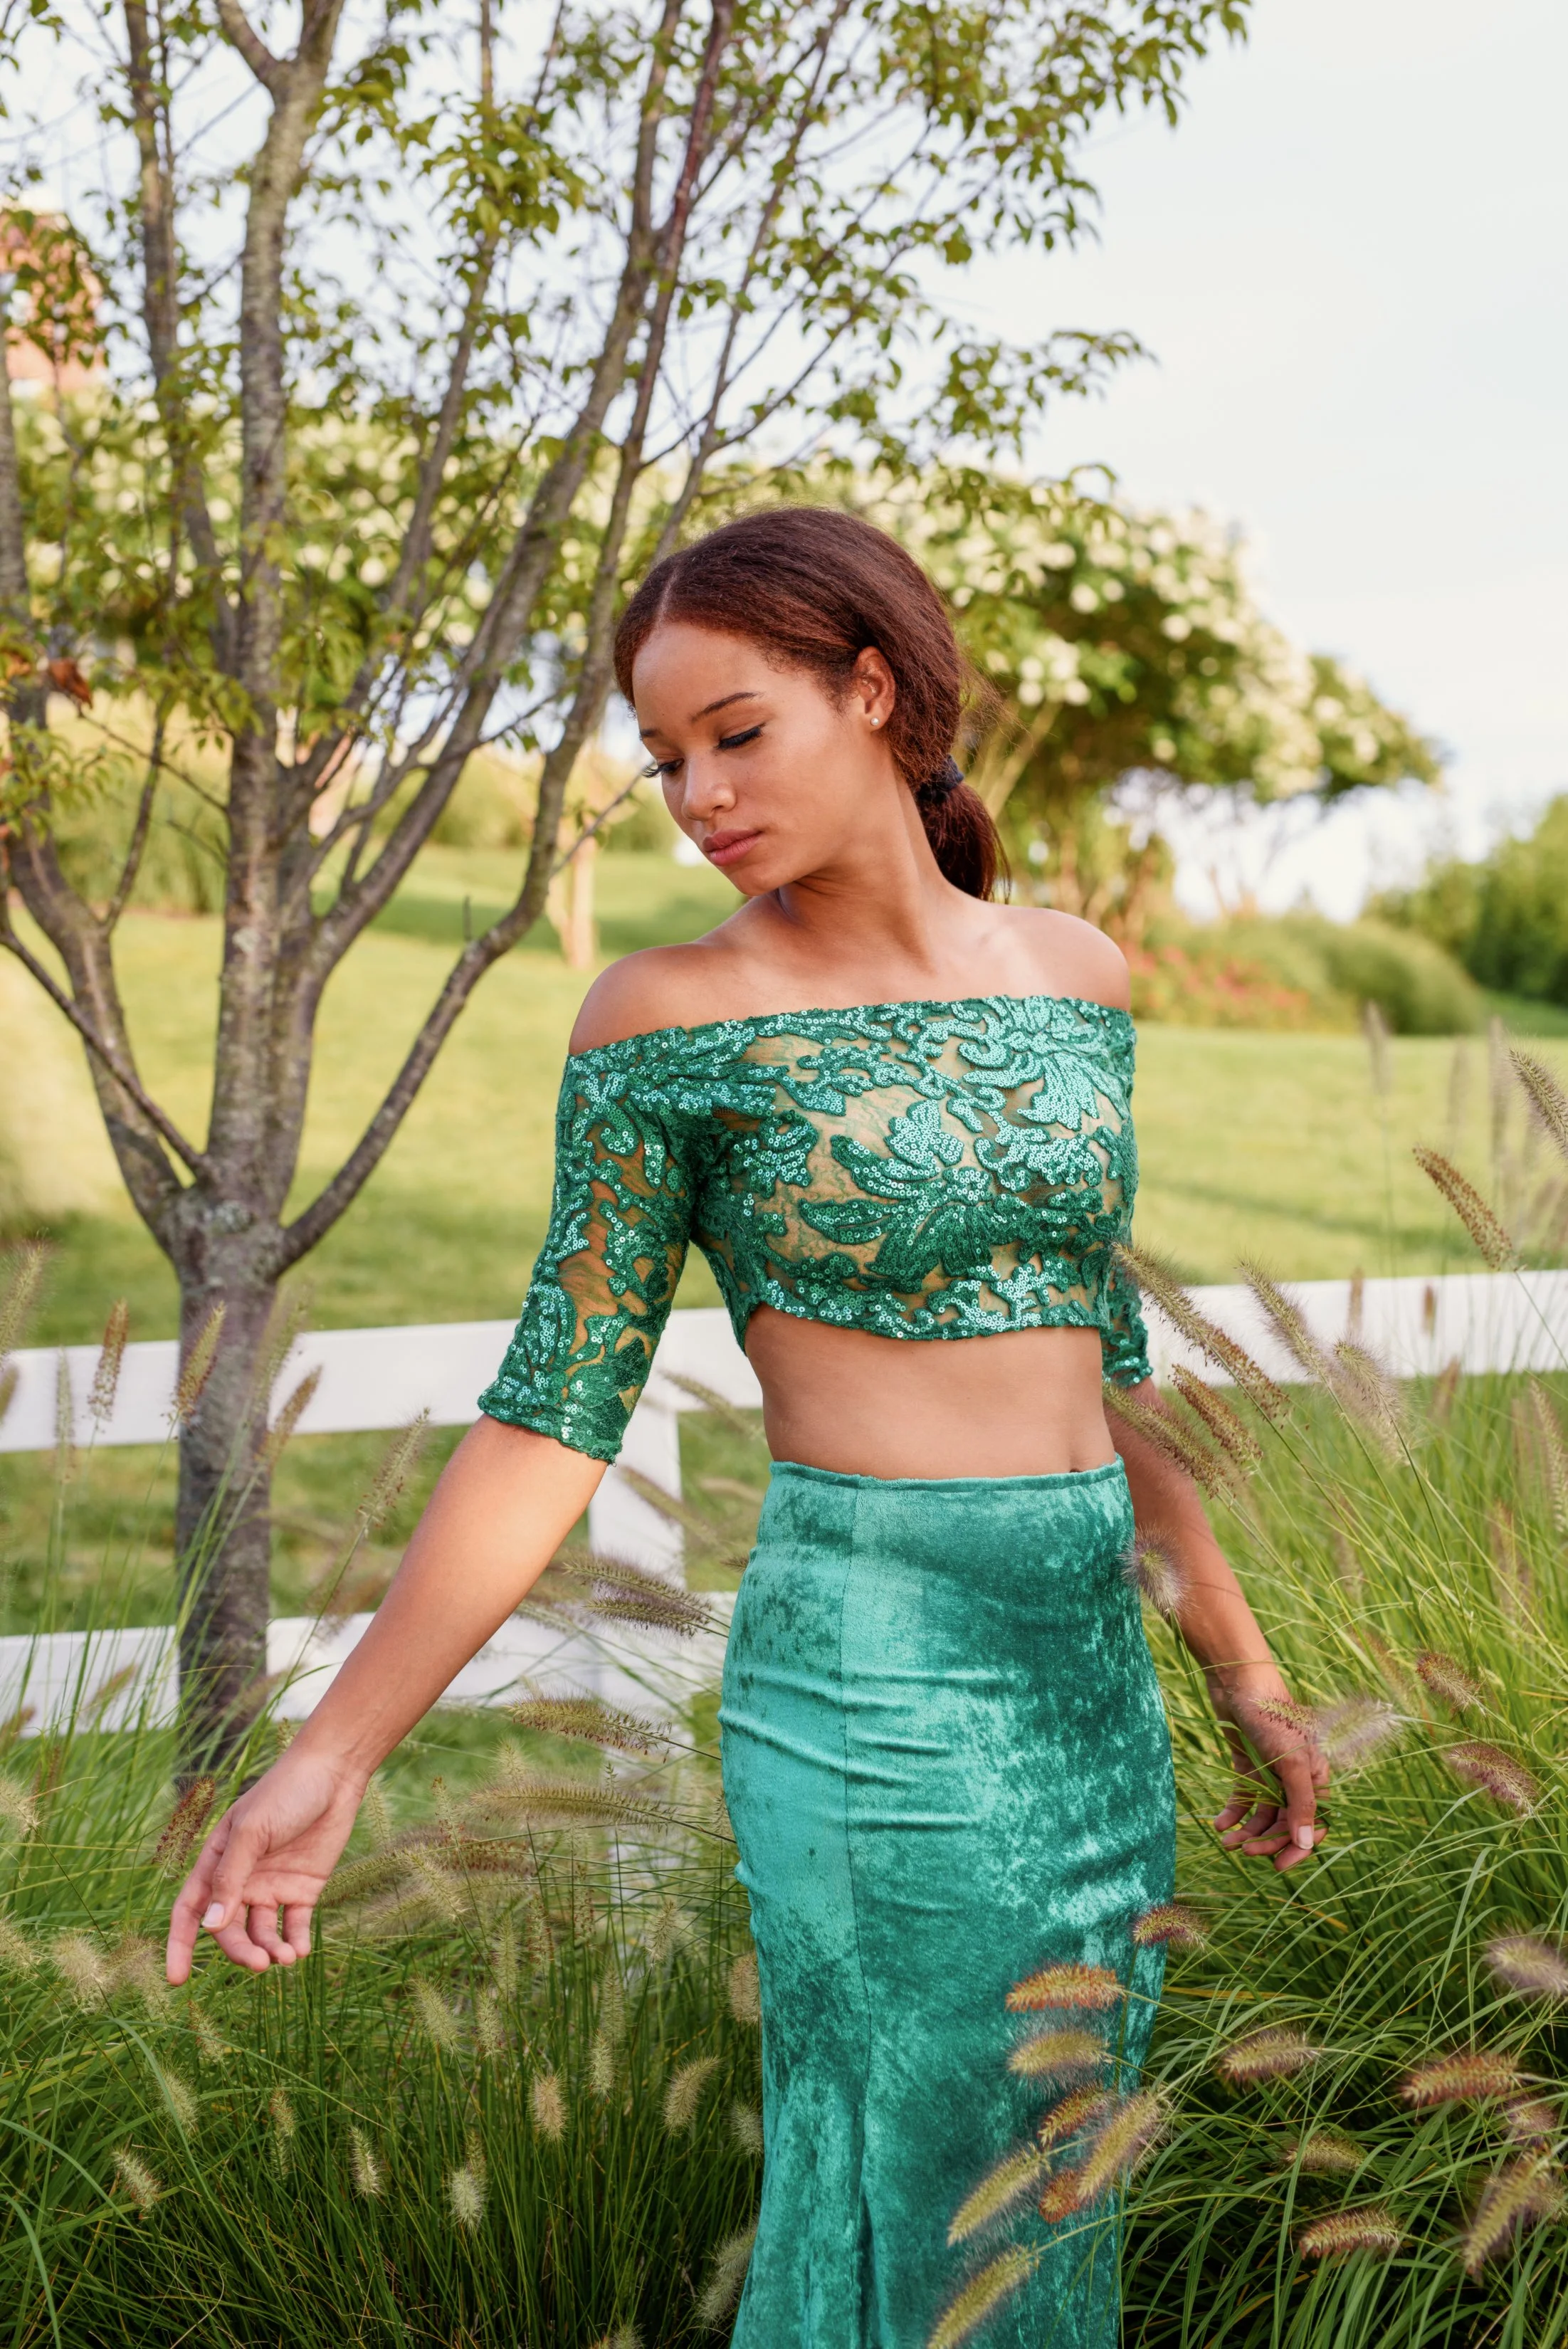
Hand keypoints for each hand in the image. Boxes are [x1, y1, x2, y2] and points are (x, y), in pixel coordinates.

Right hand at [165, 1745, 366, 1982]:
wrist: (334, 1773)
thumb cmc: (284, 1793)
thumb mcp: (251, 1832)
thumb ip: (231, 1878)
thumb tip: (211, 1926)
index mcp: (217, 1862)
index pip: (190, 1910)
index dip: (180, 1945)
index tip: (177, 1980)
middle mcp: (242, 1880)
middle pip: (229, 1929)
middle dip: (241, 1951)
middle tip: (259, 1964)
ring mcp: (272, 1886)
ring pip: (261, 1933)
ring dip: (269, 1950)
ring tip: (285, 1958)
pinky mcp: (303, 1889)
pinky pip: (294, 1925)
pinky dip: (294, 1941)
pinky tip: (299, 1950)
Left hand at [1207, 1664, 1328, 1872]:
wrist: (1239, 1684)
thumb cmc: (1272, 1719)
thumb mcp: (1291, 1763)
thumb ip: (1301, 1804)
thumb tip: (1306, 1844)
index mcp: (1315, 1778)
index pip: (1314, 1824)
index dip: (1298, 1847)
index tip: (1278, 1865)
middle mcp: (1295, 1779)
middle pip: (1285, 1823)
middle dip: (1267, 1841)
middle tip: (1245, 1852)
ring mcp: (1270, 1773)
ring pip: (1263, 1815)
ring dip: (1247, 1832)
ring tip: (1228, 1843)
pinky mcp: (1247, 1766)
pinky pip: (1243, 1799)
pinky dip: (1233, 1814)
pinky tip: (1220, 1825)